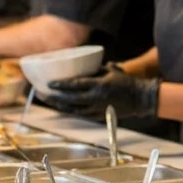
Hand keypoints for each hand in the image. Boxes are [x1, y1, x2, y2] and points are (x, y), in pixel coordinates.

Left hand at [43, 64, 159, 119]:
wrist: (140, 98)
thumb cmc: (127, 82)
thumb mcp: (111, 70)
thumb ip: (96, 69)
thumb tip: (83, 66)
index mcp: (99, 85)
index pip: (75, 85)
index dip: (60, 85)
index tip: (49, 83)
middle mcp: (95, 99)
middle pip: (69, 100)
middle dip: (54, 97)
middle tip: (42, 93)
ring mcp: (97, 109)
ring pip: (72, 109)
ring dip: (59, 105)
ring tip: (49, 101)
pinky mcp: (99, 116)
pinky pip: (80, 114)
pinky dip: (70, 110)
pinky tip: (63, 107)